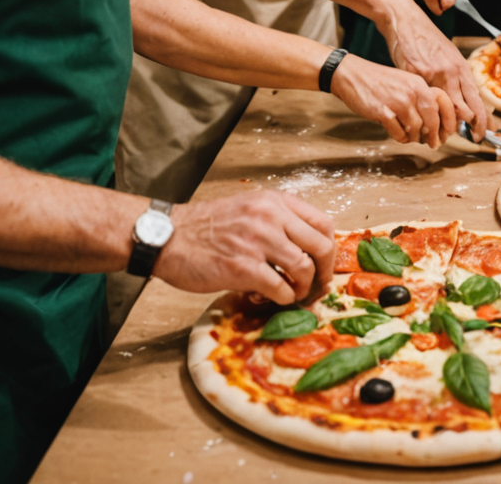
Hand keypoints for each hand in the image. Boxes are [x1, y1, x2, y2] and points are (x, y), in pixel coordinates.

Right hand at [156, 190, 334, 304]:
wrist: (169, 236)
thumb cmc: (208, 226)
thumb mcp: (250, 208)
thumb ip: (278, 221)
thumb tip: (305, 248)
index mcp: (276, 201)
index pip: (323, 223)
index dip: (330, 249)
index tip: (325, 265)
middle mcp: (272, 217)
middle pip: (321, 246)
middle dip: (324, 271)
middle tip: (317, 286)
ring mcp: (258, 242)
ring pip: (304, 268)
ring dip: (303, 288)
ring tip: (293, 294)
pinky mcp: (243, 268)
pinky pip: (280, 288)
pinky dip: (282, 298)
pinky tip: (270, 297)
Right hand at [330, 53, 462, 148]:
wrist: (353, 75)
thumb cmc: (380, 82)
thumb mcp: (405, 82)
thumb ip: (418, 97)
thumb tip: (433, 122)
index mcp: (419, 83)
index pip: (443, 103)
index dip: (448, 121)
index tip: (447, 133)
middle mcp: (412, 91)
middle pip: (432, 119)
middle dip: (434, 135)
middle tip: (433, 144)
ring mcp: (398, 102)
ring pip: (416, 128)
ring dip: (415, 138)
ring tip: (411, 138)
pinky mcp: (383, 112)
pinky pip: (398, 133)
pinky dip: (401, 138)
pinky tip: (398, 135)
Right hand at [382, 7, 488, 138]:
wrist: (405, 21)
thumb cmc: (426, 40)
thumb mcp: (447, 55)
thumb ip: (455, 76)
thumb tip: (463, 99)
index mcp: (460, 66)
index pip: (476, 97)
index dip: (483, 117)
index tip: (487, 131)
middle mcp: (450, 71)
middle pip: (465, 105)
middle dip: (472, 124)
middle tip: (474, 138)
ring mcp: (432, 73)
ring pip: (445, 107)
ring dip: (445, 125)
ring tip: (443, 137)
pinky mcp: (413, 75)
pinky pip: (422, 101)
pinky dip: (423, 115)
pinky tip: (421, 125)